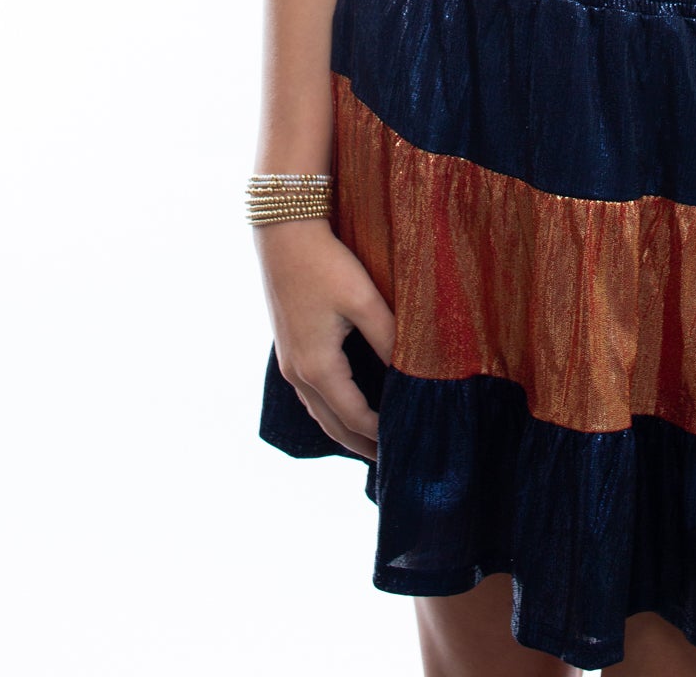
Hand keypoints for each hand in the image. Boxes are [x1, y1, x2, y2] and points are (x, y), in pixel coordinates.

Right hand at [255, 218, 396, 458]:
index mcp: (318, 368)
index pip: (356, 418)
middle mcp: (298, 373)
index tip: (408, 446)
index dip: (382, 435)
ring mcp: (289, 362)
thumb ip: (389, 338)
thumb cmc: (326, 264)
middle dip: (361, 446)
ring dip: (344, 430)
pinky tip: (346, 406)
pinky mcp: (288, 347)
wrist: (284, 234)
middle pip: (333, 425)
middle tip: (391, 462)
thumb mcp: (364, 300)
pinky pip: (311, 394)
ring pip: (319, 412)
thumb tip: (412, 371)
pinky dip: (331, 409)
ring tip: (371, 442)